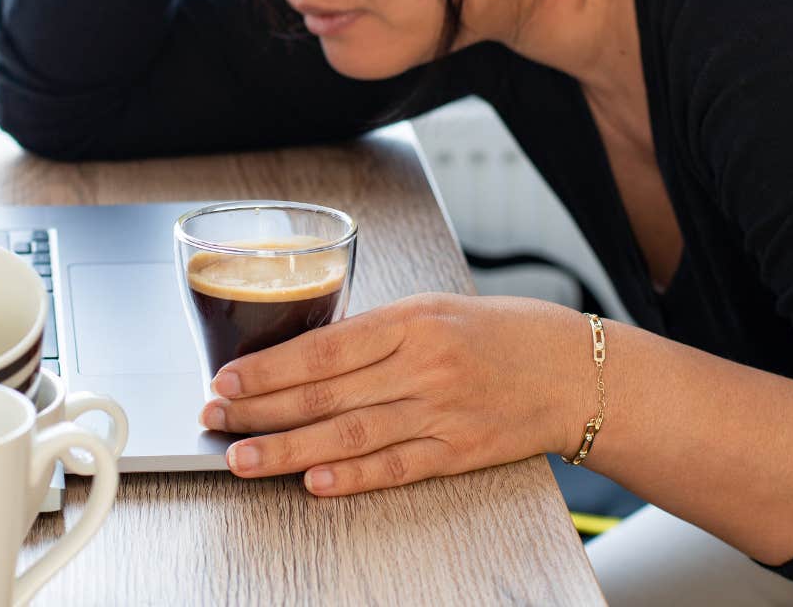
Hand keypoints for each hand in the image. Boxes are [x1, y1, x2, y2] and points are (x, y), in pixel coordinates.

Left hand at [199, 293, 591, 494]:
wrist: (578, 371)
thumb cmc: (503, 333)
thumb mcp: (436, 308)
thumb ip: (376, 332)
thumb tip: (306, 356)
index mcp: (413, 321)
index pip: (323, 348)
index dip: (268, 367)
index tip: (227, 379)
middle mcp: (423, 366)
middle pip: (325, 393)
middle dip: (260, 409)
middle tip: (214, 419)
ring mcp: (442, 412)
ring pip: (350, 434)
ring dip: (289, 450)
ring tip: (242, 458)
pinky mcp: (459, 452)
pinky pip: (397, 468)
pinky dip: (353, 477)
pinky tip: (314, 484)